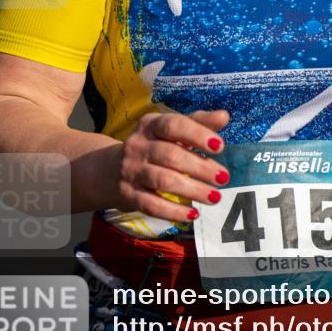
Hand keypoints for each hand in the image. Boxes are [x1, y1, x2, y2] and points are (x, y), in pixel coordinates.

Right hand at [112, 109, 230, 222]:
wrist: (107, 170)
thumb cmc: (151, 146)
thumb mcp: (170, 131)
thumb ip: (198, 123)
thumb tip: (224, 116)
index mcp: (150, 125)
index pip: (173, 125)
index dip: (197, 134)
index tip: (220, 146)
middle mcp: (138, 145)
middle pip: (171, 155)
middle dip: (200, 168)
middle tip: (224, 177)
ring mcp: (131, 170)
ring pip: (163, 180)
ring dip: (192, 190)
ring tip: (215, 197)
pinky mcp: (128, 195)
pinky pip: (151, 205)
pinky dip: (173, 211)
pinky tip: (193, 214)